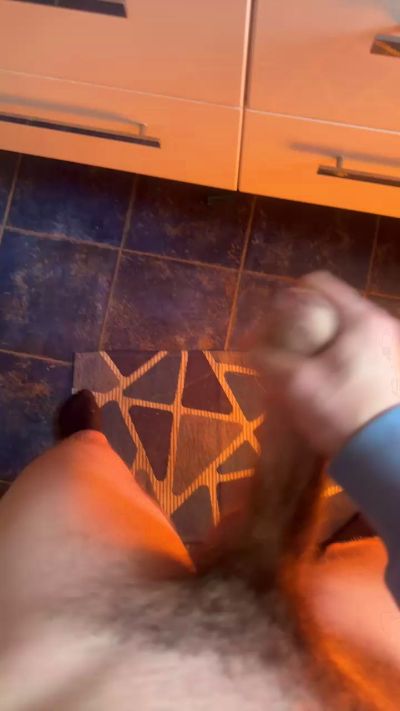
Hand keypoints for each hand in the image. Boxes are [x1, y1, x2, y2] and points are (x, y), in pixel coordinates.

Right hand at [254, 272, 399, 456]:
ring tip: (294, 368)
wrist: (384, 454)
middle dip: (298, 325)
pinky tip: (318, 381)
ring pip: (340, 331)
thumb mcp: (296, 384)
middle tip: (277, 348)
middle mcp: (379, 324)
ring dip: (314, 344)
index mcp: (360, 317)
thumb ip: (267, 359)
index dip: (287, 297)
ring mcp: (388, 346)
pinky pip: (353, 349)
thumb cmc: (342, 412)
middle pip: (327, 308)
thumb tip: (246, 347)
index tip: (271, 322)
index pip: (316, 284)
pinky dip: (332, 358)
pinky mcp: (390, 368)